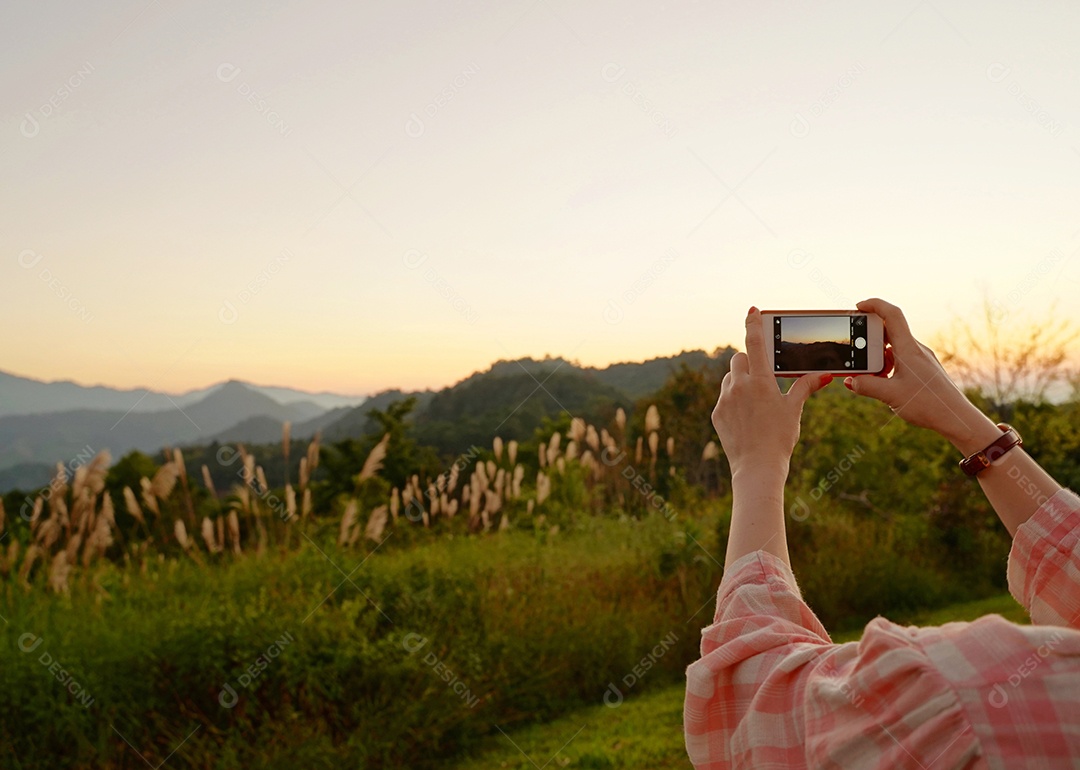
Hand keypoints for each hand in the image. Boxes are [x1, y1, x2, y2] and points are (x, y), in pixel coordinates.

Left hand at [713, 307, 831, 477]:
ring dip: (740, 381)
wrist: (757, 467)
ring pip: (730, 378)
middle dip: (750, 363)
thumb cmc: (780, 438)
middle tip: (763, 377)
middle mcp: (739, 386)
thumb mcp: (794, 410)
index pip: (756, 343)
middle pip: (740, 359)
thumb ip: (805, 387)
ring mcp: (725, 399)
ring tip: (755, 402)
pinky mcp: (717, 413)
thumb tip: (826, 375)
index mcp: (760, 381)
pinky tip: (746, 417)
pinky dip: (734, 400)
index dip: (753, 323)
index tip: (752, 310)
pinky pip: (724, 397)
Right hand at [846, 298, 998, 452]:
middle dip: (869, 339)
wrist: (956, 418)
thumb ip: (866, 386)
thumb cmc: (928, 404)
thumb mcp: (890, 396)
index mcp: (908, 349)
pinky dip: (887, 365)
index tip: (858, 307)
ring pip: (893, 348)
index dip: (874, 305)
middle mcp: (916, 350)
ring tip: (867, 373)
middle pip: (889, 332)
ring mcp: (920, 359)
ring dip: (877, 356)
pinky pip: (900, 360)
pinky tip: (881, 381)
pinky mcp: (922, 370)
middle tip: (855, 350)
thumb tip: (849, 381)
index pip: (892, 315)